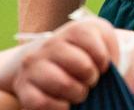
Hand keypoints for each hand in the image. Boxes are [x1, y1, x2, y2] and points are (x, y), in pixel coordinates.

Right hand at [1, 18, 118, 109]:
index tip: (102, 66)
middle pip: (81, 64)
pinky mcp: (23, 88)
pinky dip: (58, 108)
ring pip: (62, 83)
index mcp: (72, 32)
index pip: (89, 39)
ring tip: (79, 94)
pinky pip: (42, 103)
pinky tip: (65, 105)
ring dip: (77, 93)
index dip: (102, 58)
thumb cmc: (80, 55)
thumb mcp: (99, 42)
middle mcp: (49, 45)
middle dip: (91, 78)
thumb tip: (108, 68)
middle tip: (90, 82)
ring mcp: (33, 66)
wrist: (43, 62)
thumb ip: (109, 48)